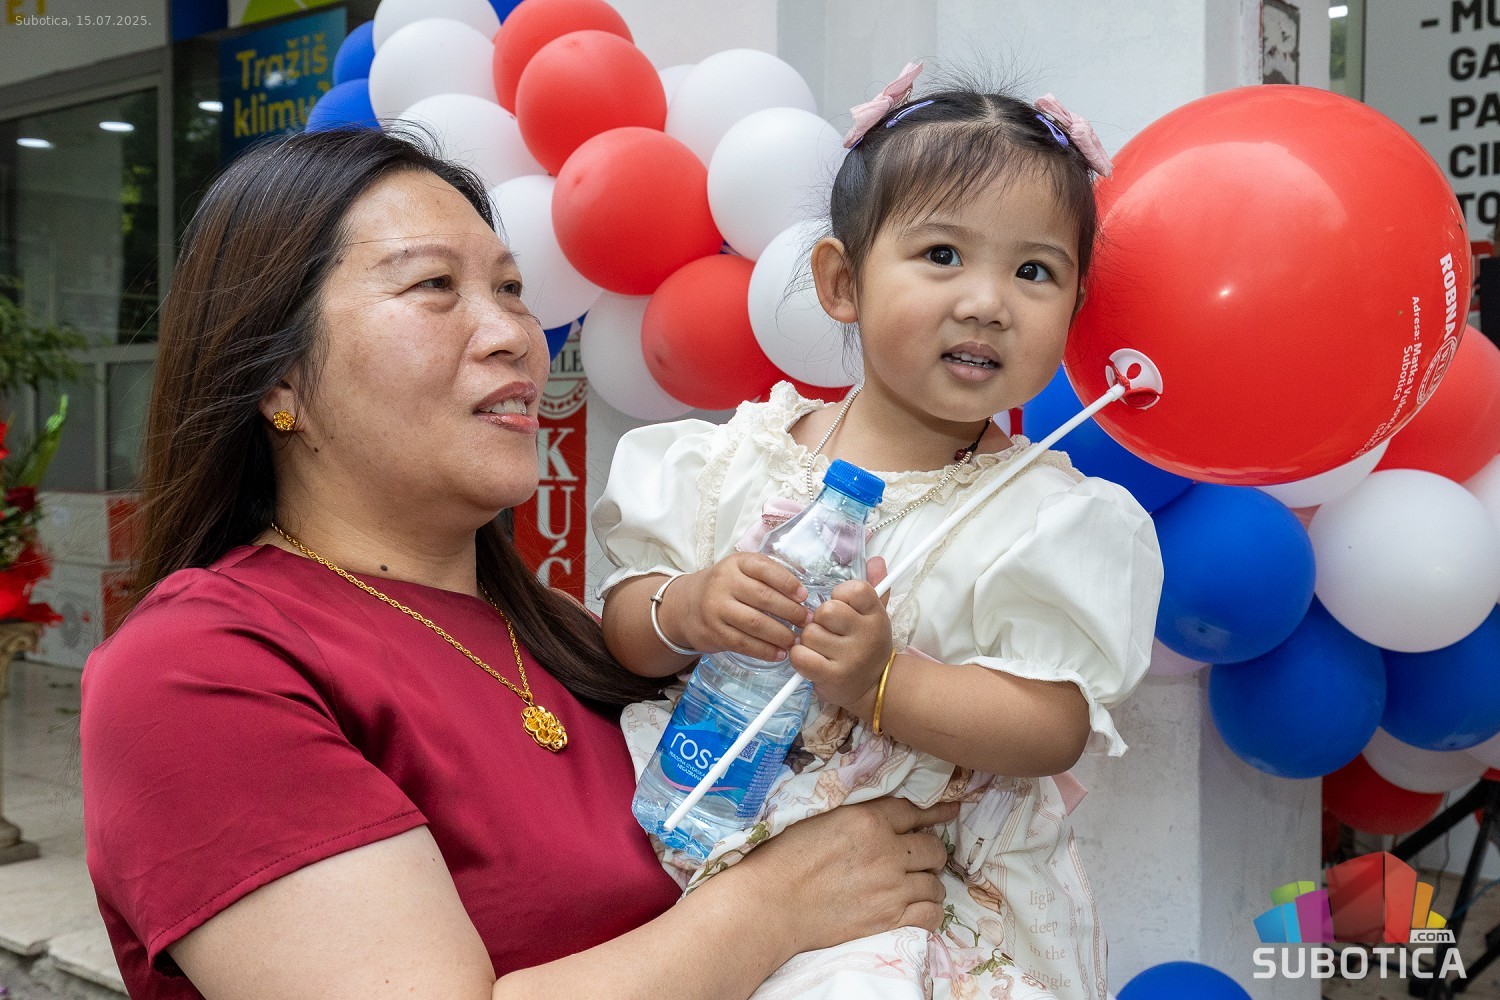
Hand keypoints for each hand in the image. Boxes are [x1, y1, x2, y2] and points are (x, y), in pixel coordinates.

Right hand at [667, 554, 811, 660]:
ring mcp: (717, 608)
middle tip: (808, 622)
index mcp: (736, 563)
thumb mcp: (741, 570)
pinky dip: (765, 651)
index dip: (788, 583)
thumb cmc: (725, 587)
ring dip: (781, 634)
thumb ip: (768, 574)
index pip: (765, 569)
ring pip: (755, 623)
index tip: (804, 596)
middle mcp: (724, 583)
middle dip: (791, 612)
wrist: (685, 606)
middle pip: (763, 597)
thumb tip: (802, 593)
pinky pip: (744, 643)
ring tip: (796, 641)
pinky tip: (779, 653)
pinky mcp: (714, 632)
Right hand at [723, 797, 956, 953]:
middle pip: (932, 848)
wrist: (772, 904)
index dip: (934, 813)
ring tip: (918, 884)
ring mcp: (891, 887)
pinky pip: (930, 914)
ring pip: (934, 883)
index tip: (950, 811)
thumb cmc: (784, 859)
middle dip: (930, 851)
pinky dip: (930, 911)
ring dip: (929, 882)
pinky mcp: (888, 919)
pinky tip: (920, 908)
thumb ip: (858, 817)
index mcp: (868, 820)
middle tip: (920, 857)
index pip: (913, 811)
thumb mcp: (822, 820)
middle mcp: (886, 851)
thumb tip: (878, 819)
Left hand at [789, 556, 891, 712]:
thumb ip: (874, 586)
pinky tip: (811, 660)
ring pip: (809, 633)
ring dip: (808, 640)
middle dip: (819, 620)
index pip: (854, 589)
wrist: (874, 688)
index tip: (842, 608)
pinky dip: (799, 657)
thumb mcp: (874, 615)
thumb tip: (876, 560)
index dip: (839, 596)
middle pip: (826, 611)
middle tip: (828, 631)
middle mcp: (867, 635)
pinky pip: (801, 655)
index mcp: (876, 615)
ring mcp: (850, 658)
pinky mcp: (832, 676)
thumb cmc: (866, 645)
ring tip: (821, 648)